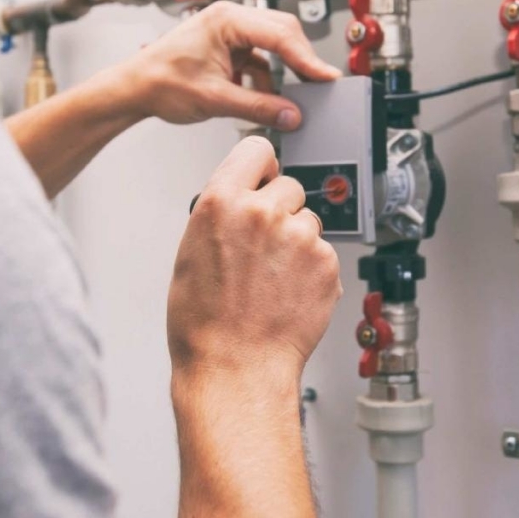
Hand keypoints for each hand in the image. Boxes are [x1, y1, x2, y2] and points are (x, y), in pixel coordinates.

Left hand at [126, 1, 340, 130]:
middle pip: (282, 33)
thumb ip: (258, 107)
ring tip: (296, 97)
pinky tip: (271, 98)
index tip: (326, 78)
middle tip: (320, 86)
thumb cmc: (161, 83)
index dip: (307, 58)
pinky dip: (268, 79)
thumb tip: (292, 116)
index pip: (279, 34)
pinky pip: (260, 59)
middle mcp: (230, 20)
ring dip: (285, 71)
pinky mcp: (228, 49)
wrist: (134, 89)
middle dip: (301, 61)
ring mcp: (230, 33)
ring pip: (273, 46)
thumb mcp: (215, 100)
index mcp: (226, 20)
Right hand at [167, 137, 342, 384]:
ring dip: (297, 241)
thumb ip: (220, 216)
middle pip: (288, 185)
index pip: (257, 150)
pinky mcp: (327, 262)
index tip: (263, 177)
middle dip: (280, 209)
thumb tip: (238, 200)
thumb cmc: (204, 324)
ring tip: (273, 278)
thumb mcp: (190, 254)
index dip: (261, 166)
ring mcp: (299, 237)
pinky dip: (313, 270)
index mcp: (221, 203)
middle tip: (264, 247)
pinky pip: (324, 252)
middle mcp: (263, 212)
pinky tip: (289, 293)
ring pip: (309, 221)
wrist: (234, 367)